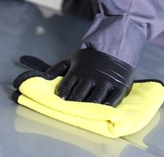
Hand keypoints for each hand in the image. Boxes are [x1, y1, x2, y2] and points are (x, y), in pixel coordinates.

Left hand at [18, 48, 134, 106]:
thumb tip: (43, 77)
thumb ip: (57, 68)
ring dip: (88, 107)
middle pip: (79, 95)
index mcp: (77, 71)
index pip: (65, 87)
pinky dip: (108, 105)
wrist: (115, 48)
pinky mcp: (120, 87)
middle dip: (73, 104)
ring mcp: (106, 82)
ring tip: (83, 114)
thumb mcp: (72, 59)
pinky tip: (103, 110)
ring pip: (95, 98)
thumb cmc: (91, 58)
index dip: (61, 96)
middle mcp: (91, 77)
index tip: (59, 103)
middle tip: (69, 112)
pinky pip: (114, 99)